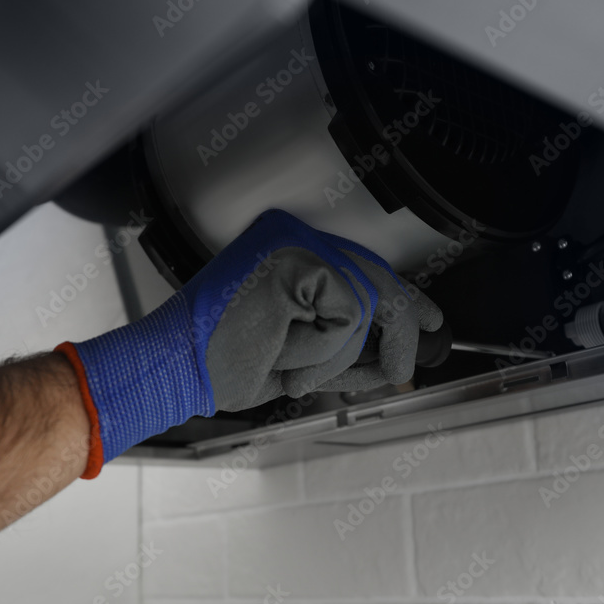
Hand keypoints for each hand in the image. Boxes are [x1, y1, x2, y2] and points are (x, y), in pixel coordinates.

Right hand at [56, 209, 442, 476]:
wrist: (175, 368)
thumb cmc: (222, 364)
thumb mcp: (297, 357)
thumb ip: (343, 347)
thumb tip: (393, 353)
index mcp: (291, 253)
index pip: (363, 269)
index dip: (401, 299)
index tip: (427, 320)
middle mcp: (296, 235)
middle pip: (378, 279)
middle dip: (401, 330)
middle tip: (405, 365)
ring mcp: (296, 242)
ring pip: (367, 304)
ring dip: (334, 356)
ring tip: (290, 364)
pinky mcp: (297, 260)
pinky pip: (347, 316)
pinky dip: (321, 350)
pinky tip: (281, 352)